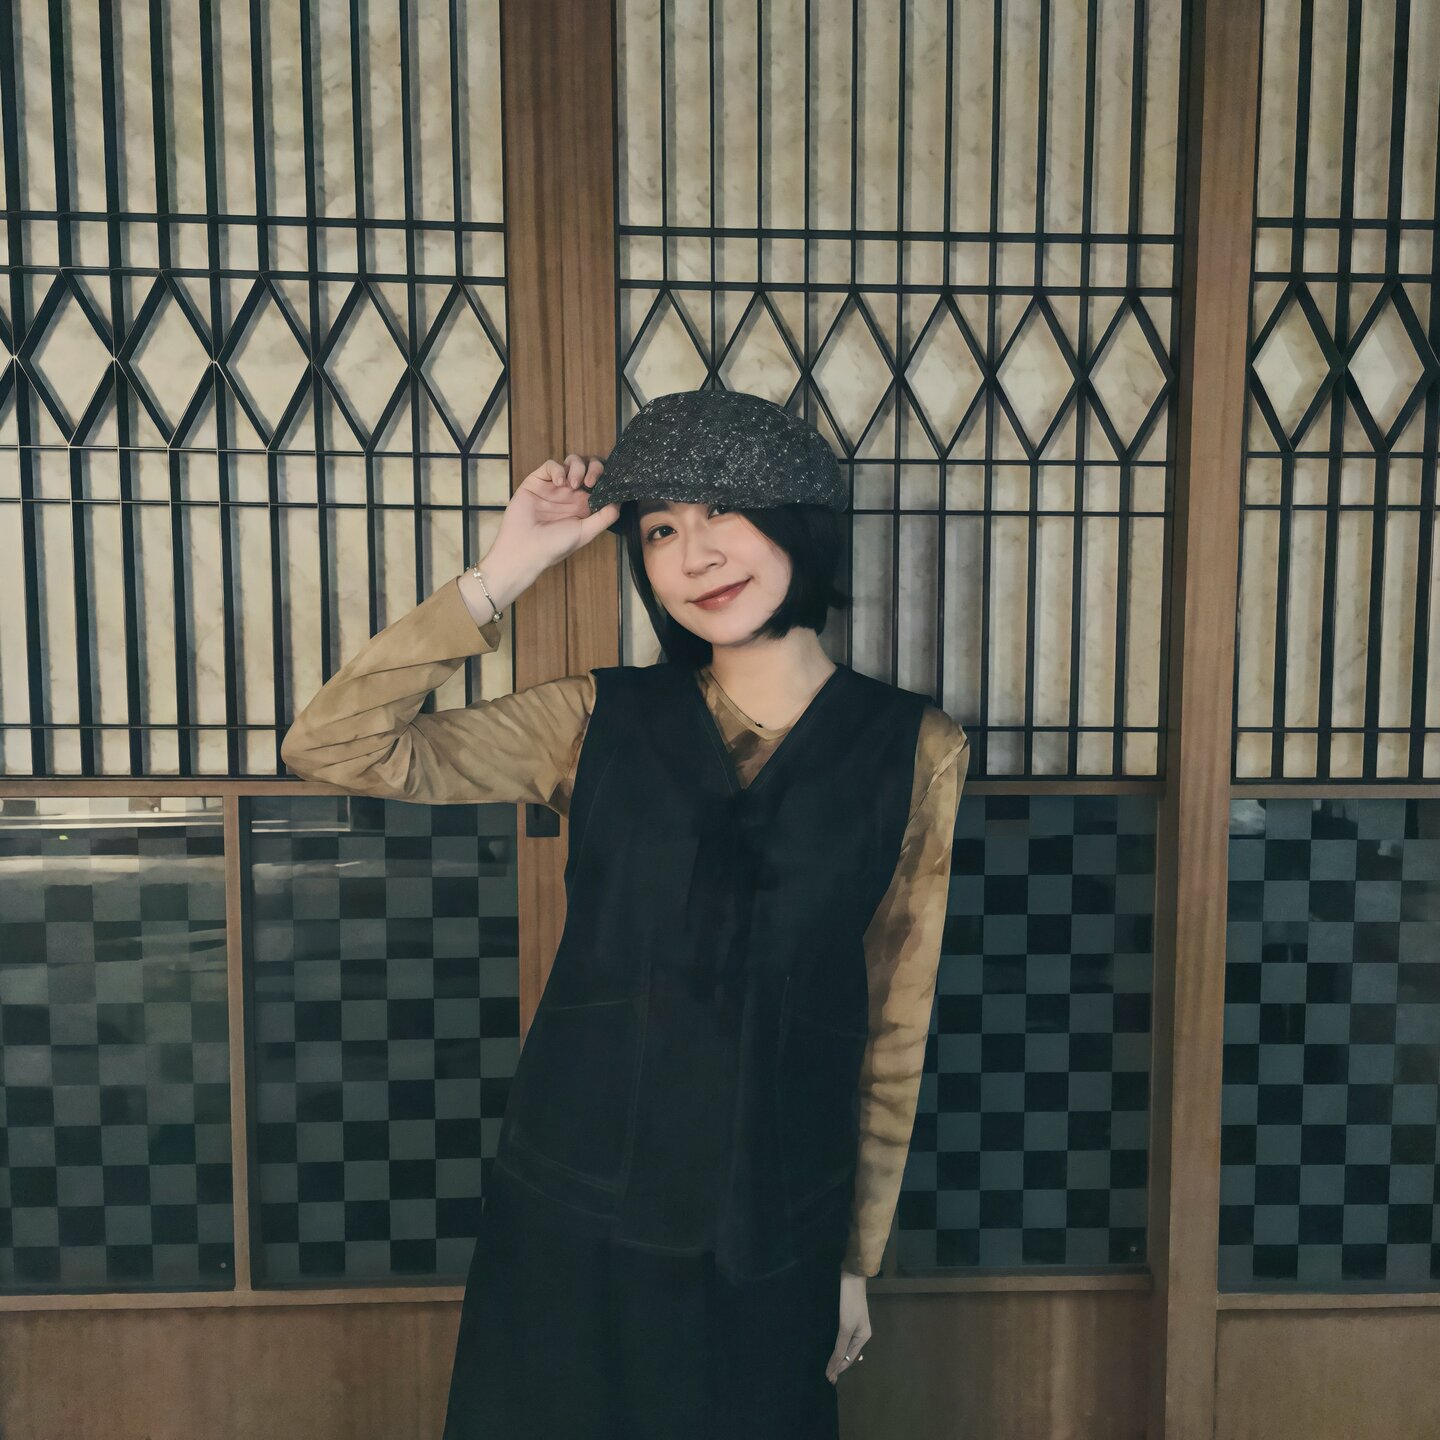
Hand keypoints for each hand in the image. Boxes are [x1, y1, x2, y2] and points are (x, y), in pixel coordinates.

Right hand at [477, 454, 619, 607]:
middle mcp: (570, 494)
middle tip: (591, 481)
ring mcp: (554, 487)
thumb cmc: (554, 546)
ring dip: (577, 467)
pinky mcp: (537, 481)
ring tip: (574, 484)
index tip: (608, 483)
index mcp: (584, 506)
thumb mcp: (585, 532)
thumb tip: (621, 501)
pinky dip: (557, 469)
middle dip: (594, 468)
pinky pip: (550, 466)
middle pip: (588, 468)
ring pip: (571, 462)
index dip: (606, 478)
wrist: (524, 550)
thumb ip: (604, 517)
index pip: (600, 483)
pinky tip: (559, 482)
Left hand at [825, 1269, 870, 1383]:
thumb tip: (835, 1365)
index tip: (828, 1379)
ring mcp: (854, 1325)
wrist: (851, 1279)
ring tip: (828, 1368)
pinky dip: (836, 1346)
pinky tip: (831, 1349)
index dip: (838, 1368)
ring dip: (837, 1356)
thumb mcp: (846, 1327)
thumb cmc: (850, 1304)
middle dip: (838, 1365)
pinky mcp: (847, 1317)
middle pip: (848, 1354)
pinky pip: (841, 1337)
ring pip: (844, 1346)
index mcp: (863, 1337)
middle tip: (827, 1378)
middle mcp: (860, 1333)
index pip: (849, 1358)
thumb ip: (841, 1346)